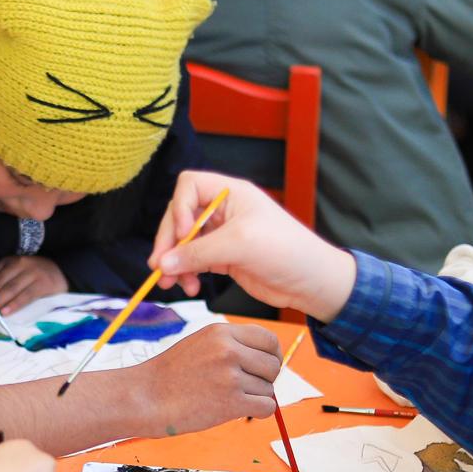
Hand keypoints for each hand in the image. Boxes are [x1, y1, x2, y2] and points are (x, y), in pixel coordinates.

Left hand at [0, 254, 66, 313]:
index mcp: (7, 261)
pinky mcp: (42, 283)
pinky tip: (4, 313)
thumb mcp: (15, 273)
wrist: (62, 271)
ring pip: (9, 289)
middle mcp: (18, 264)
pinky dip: (14, 304)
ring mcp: (31, 273)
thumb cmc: (33, 276)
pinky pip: (26, 295)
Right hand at [125, 322, 281, 428]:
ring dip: (255, 398)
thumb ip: (231, 347)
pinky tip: (241, 412)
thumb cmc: (170, 376)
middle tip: (247, 388)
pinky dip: (258, 413)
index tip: (265, 368)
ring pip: (268, 389)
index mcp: (221, 333)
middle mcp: (228, 350)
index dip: (273, 356)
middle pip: (273, 365)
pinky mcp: (231, 402)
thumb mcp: (200, 345)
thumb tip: (268, 360)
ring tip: (229, 400)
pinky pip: (267, 407)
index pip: (269, 340)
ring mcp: (230, 376)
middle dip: (266, 379)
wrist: (144, 397)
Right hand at [148, 171, 356, 320]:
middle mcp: (224, 210)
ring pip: (184, 242)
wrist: (311, 281)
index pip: (189, 186)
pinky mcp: (223, 257)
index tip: (184, 234)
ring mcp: (223, 234)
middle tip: (160, 267)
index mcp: (231, 193)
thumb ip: (198, 253)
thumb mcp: (240, 246)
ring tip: (171, 283)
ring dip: (174, 261)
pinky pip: (194, 260)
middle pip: (180, 216)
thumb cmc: (286, 251)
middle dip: (169, 242)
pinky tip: (190, 285)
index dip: (179, 208)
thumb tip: (163, 263)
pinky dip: (186, 272)